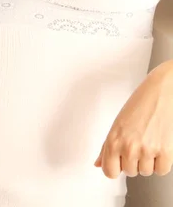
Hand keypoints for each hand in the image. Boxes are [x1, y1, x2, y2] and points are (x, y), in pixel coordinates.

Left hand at [95, 60, 172, 178]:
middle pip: (129, 172)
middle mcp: (129, 146)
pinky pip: (161, 171)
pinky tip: (158, 146)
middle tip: (137, 141)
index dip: (115, 167)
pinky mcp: (165, 152)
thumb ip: (106, 146)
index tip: (118, 161)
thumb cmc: (140, 103)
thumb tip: (98, 163)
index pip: (109, 172)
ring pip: (145, 172)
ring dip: (147, 161)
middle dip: (132, 160)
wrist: (161, 92)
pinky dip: (161, 162)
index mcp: (113, 139)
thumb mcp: (117, 123)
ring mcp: (147, 150)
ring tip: (148, 141)